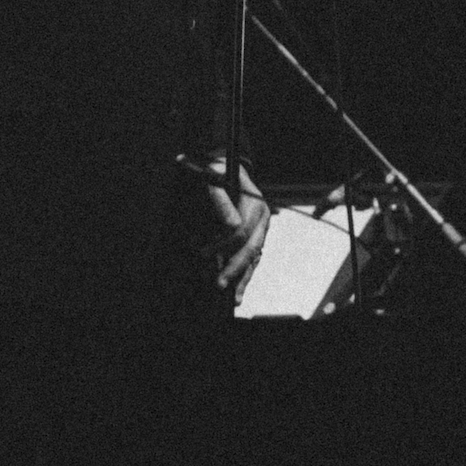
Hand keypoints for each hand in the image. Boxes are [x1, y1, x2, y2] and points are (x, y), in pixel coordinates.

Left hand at [208, 169, 271, 297]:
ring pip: (254, 257)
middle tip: (219, 284)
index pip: (241, 231)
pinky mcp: (255, 237)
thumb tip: (231, 226)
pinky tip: (238, 292)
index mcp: (255, 204)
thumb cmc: (215, 171)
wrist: (223, 167)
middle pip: (251, 248)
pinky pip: (252, 259)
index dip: (222, 245)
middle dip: (235, 267)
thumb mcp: (214, 178)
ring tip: (233, 298)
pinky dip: (245, 275)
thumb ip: (221, 200)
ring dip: (243, 278)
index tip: (203, 253)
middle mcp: (262, 218)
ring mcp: (261, 229)